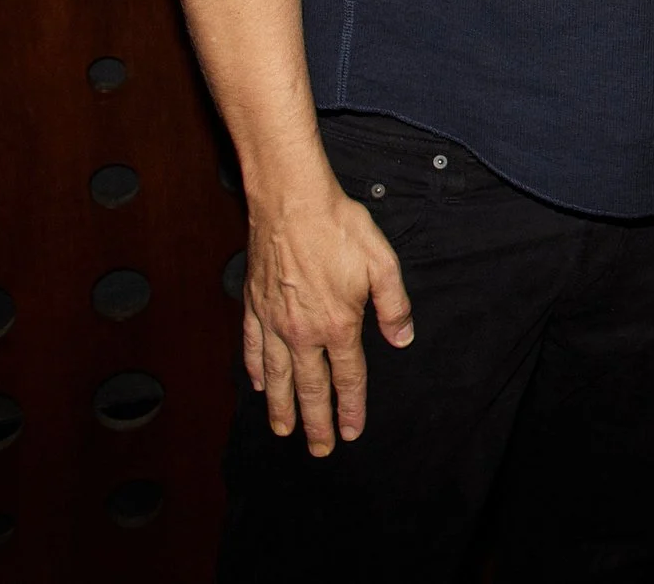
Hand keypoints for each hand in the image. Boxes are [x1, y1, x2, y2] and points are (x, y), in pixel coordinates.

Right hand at [241, 183, 413, 455]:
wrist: (291, 204)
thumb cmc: (339, 230)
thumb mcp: (383, 264)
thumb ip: (395, 306)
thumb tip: (402, 339)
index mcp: (338, 325)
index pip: (348, 377)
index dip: (351, 408)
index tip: (351, 432)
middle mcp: (302, 332)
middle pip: (311, 387)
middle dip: (316, 422)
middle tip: (318, 450)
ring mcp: (274, 322)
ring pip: (277, 377)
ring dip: (283, 407)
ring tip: (284, 431)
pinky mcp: (254, 307)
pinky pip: (252, 348)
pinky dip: (254, 371)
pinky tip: (259, 385)